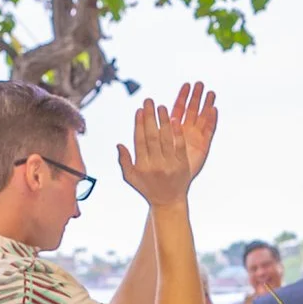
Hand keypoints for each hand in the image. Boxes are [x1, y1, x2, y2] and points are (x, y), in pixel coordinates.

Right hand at [116, 83, 217, 207]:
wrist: (168, 202)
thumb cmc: (148, 188)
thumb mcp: (131, 177)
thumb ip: (124, 161)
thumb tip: (119, 144)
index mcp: (142, 166)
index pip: (139, 141)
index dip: (139, 124)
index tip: (139, 110)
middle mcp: (155, 165)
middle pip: (152, 137)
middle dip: (150, 118)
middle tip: (149, 101)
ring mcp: (170, 165)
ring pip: (166, 140)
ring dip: (163, 122)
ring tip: (162, 106)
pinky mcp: (183, 166)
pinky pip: (180, 147)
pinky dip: (178, 134)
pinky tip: (176, 120)